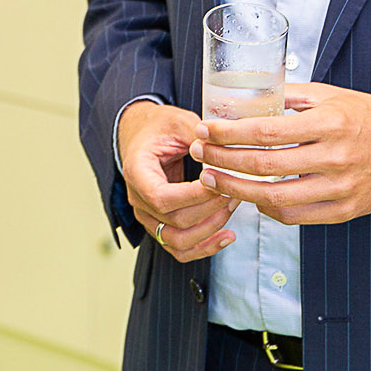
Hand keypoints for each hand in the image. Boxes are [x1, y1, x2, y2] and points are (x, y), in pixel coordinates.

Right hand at [117, 101, 237, 261]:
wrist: (144, 133)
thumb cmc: (160, 128)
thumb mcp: (178, 121)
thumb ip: (199, 136)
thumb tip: (223, 148)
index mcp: (136, 172)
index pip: (161, 197)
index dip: (194, 196)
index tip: (219, 184)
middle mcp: (138, 199)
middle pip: (174, 221)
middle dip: (211, 209)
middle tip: (234, 190)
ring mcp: (148, 216)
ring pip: (178, 241)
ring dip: (210, 228)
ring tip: (231, 206)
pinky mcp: (160, 225)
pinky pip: (180, 249)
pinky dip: (205, 247)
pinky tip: (227, 236)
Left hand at [191, 83, 370, 224]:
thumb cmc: (369, 116)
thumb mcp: (332, 95)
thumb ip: (290, 96)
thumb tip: (247, 94)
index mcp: (329, 122)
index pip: (267, 131)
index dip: (229, 133)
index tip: (205, 129)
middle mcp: (334, 157)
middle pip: (265, 165)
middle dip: (223, 160)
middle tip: (199, 155)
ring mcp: (340, 188)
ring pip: (275, 197)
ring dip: (237, 190)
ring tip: (212, 179)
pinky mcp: (344, 210)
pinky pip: (295, 216)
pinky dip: (267, 209)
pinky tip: (250, 197)